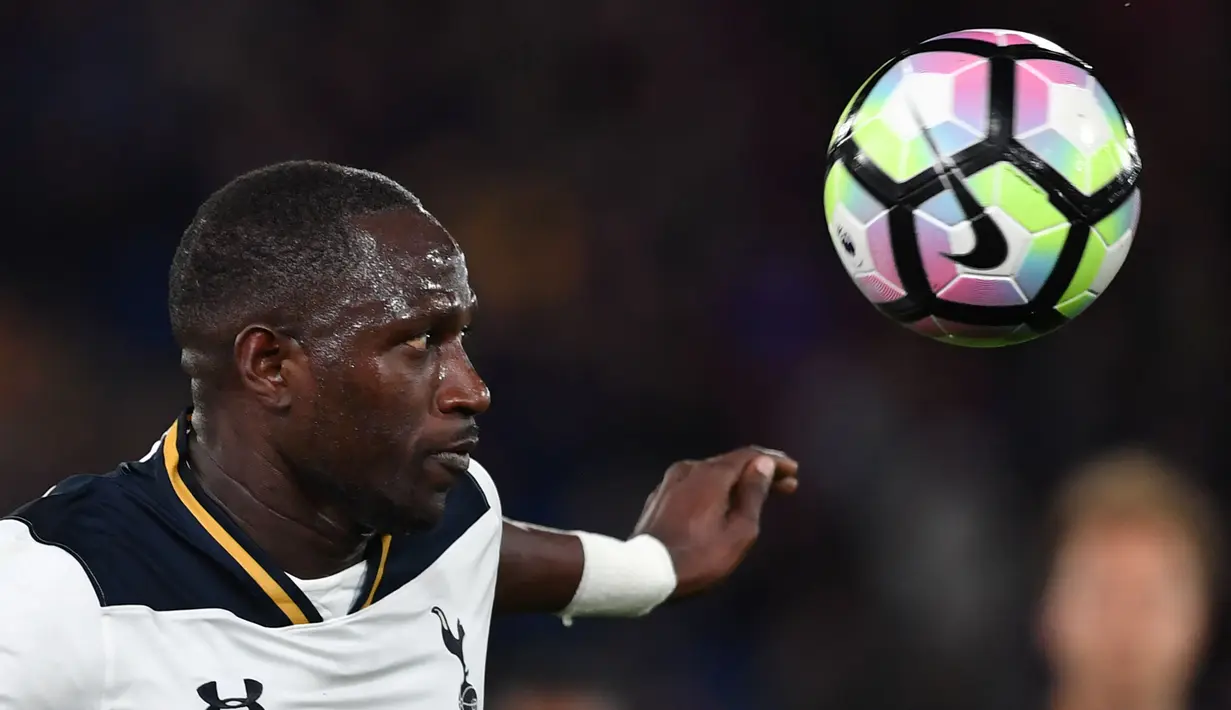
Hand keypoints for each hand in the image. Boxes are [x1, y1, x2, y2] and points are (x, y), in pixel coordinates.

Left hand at [631, 447, 798, 598]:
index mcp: (710, 474)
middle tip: (786, 486)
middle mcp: (689, 469)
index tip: (793, 472)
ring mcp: (670, 482)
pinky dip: (715, 490)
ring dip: (737, 482)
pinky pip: (695, 486)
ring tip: (757, 498)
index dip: (774, 462)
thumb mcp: (738, 532)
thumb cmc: (698, 557)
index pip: (748, 455)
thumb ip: (753, 495)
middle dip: (759, 472)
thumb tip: (763, 464)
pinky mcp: (659, 497)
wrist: (643, 573)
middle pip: (730, 463)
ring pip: (711, 474)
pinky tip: (723, 504)